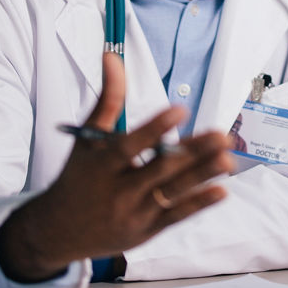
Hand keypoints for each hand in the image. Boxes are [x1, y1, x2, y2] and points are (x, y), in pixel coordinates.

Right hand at [0, 52, 232, 281]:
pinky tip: (221, 190)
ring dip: (203, 176)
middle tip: (221, 136)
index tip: (180, 110)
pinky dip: (198, 203)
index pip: (129, 145)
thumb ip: (107, 98)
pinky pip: (176, 216)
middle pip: (161, 169)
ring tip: (228, 159)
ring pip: (173, 192)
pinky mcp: (148, 229)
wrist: (59, 231)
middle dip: (193, 153)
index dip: (154, 128)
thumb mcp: (87, 138)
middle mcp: (119, 190)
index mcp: (102, 165)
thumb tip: (111, 56)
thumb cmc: (78, 176)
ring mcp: (135, 212)